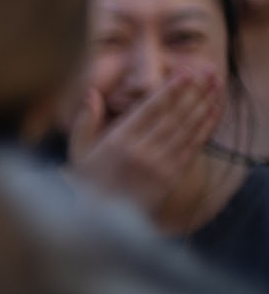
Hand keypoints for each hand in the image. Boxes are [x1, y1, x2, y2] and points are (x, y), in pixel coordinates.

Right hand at [68, 70, 220, 217]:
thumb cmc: (88, 182)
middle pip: (174, 117)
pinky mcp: (171, 178)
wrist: (102, 222)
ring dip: (203, 106)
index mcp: (118, 142)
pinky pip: (192, 149)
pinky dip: (205, 130)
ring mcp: (159, 166)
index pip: (149, 110)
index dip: (170, 91)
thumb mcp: (77, 151)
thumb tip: (92, 93)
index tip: (185, 74)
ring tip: (215, 86)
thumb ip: (86, 121)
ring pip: (186, 130)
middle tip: (208, 72)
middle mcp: (142, 152)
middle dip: (193, 92)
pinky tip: (213, 113)